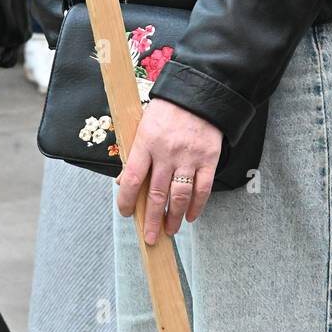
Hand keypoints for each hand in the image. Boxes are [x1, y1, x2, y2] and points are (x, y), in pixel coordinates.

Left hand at [116, 97, 221, 244]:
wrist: (198, 94)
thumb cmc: (166, 111)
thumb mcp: (143, 126)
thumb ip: (134, 153)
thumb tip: (123, 182)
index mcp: (146, 142)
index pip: (132, 179)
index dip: (127, 200)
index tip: (126, 213)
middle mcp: (167, 153)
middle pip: (157, 194)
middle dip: (152, 220)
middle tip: (150, 237)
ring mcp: (189, 157)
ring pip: (180, 196)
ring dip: (174, 218)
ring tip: (170, 231)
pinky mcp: (208, 159)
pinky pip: (203, 189)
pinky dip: (197, 206)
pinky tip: (191, 216)